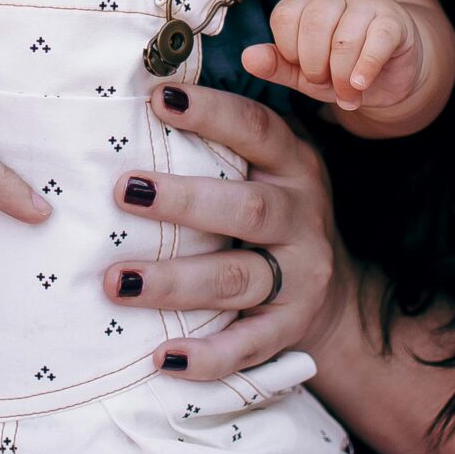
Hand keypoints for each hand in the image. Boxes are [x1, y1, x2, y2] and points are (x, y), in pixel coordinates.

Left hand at [102, 84, 361, 380]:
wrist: (338, 299)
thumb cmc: (276, 214)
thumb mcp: (270, 169)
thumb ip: (227, 140)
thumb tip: (150, 96)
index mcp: (294, 166)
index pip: (257, 130)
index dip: (211, 113)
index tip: (158, 100)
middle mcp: (301, 218)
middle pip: (247, 209)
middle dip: (183, 201)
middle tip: (122, 191)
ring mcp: (301, 277)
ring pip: (236, 279)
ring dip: (174, 282)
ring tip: (116, 281)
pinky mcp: (290, 329)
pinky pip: (248, 346)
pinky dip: (207, 357)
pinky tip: (163, 357)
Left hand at [243, 0, 423, 112]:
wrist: (391, 74)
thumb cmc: (341, 69)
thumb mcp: (304, 73)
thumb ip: (277, 66)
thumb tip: (247, 58)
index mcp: (307, 2)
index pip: (285, 16)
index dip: (289, 51)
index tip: (303, 69)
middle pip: (314, 23)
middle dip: (315, 65)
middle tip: (324, 83)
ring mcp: (367, 4)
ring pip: (345, 36)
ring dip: (342, 75)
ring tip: (347, 93)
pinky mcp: (394, 21)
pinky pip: (376, 41)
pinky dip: (364, 68)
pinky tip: (360, 85)